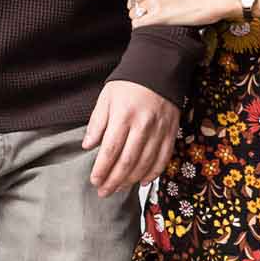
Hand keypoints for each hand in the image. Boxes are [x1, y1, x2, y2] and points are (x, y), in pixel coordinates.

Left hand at [82, 80, 179, 195]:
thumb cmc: (128, 84)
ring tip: (119, 189)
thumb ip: (97, 122)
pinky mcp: (171, 132)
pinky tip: (142, 181)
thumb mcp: (106, 98)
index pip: (111, 150)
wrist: (159, 68)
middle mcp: (143, 125)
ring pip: (145, 163)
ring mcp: (159, 130)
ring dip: (130, 180)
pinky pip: (163, 158)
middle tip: (104, 192)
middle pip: (127, 161)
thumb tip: (88, 146)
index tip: (94, 180)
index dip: (102, 169)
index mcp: (123, 116)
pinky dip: (153, 173)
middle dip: (114, 181)